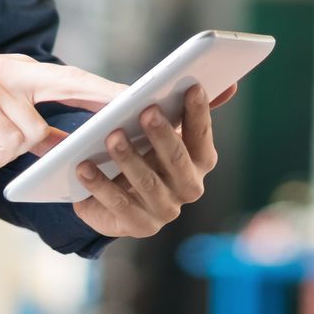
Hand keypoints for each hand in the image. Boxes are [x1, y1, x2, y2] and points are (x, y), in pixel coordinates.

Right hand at [0, 54, 125, 170]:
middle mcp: (14, 73)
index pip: (72, 77)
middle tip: (127, 116)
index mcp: (21, 70)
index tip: (136, 98)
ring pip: (34, 129)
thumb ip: (26, 120)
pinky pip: (5, 142)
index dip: (104, 88)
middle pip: (71, 84)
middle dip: (102, 101)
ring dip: (20, 150)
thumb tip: (58, 145)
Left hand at [72, 86, 220, 238]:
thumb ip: (180, 106)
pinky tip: (84, 167)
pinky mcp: (139, 226)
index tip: (191, 87)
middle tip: (147, 111)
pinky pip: (118, 205)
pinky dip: (100, 185)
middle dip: (163, 135)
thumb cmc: (137, 149)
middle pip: (178, 161)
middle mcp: (188, 187)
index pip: (201, 136)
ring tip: (112, 137)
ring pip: (148, 184)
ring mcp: (165, 210)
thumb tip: (229, 86)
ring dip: (130, 159)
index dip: (198, 113)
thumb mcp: (153, 126)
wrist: (107, 191)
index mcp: (198, 160)